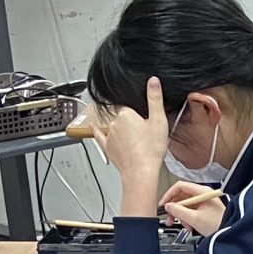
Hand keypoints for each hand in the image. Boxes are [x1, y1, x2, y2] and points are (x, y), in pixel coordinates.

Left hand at [98, 76, 170, 217]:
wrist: (141, 173)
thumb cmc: (151, 150)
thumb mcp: (159, 121)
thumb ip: (155, 99)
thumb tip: (153, 80)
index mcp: (126, 114)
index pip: (129, 106)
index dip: (137, 111)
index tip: (143, 117)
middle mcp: (115, 122)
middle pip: (122, 116)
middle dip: (130, 120)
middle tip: (142, 131)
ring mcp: (109, 135)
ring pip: (113, 126)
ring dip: (120, 128)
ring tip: (134, 139)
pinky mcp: (107, 147)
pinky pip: (99, 136)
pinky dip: (96, 130)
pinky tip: (93, 126)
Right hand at [159, 183, 226, 237]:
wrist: (230, 232)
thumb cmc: (218, 224)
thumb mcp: (194, 218)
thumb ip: (179, 211)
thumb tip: (168, 206)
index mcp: (201, 192)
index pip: (180, 186)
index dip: (169, 195)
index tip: (164, 204)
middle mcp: (202, 194)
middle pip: (182, 196)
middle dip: (174, 208)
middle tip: (169, 218)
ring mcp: (204, 202)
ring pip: (186, 205)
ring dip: (181, 215)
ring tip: (182, 225)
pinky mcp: (205, 210)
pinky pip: (191, 211)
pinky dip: (188, 218)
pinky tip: (189, 226)